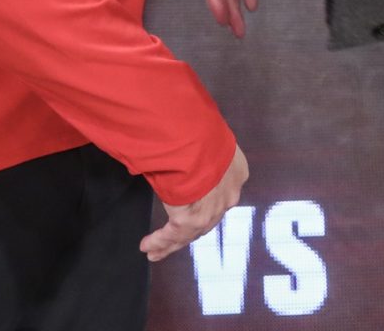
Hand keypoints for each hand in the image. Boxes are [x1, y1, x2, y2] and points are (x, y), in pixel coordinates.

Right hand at [141, 145, 248, 262]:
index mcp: (236, 171)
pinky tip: (148, 247)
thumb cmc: (198, 130)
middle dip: (187, 232)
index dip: (206, 202)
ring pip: (189, 233)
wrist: (198, 140)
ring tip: (154, 253)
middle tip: (173, 240)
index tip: (194, 208)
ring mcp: (212, 210)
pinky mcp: (193, 219)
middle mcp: (228, 195)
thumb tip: (182, 146)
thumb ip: (198, 148)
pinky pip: (173, 234)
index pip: (221, 192)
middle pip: (207, 219)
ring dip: (170, 243)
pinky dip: (159, 241)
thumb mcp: (205, 136)